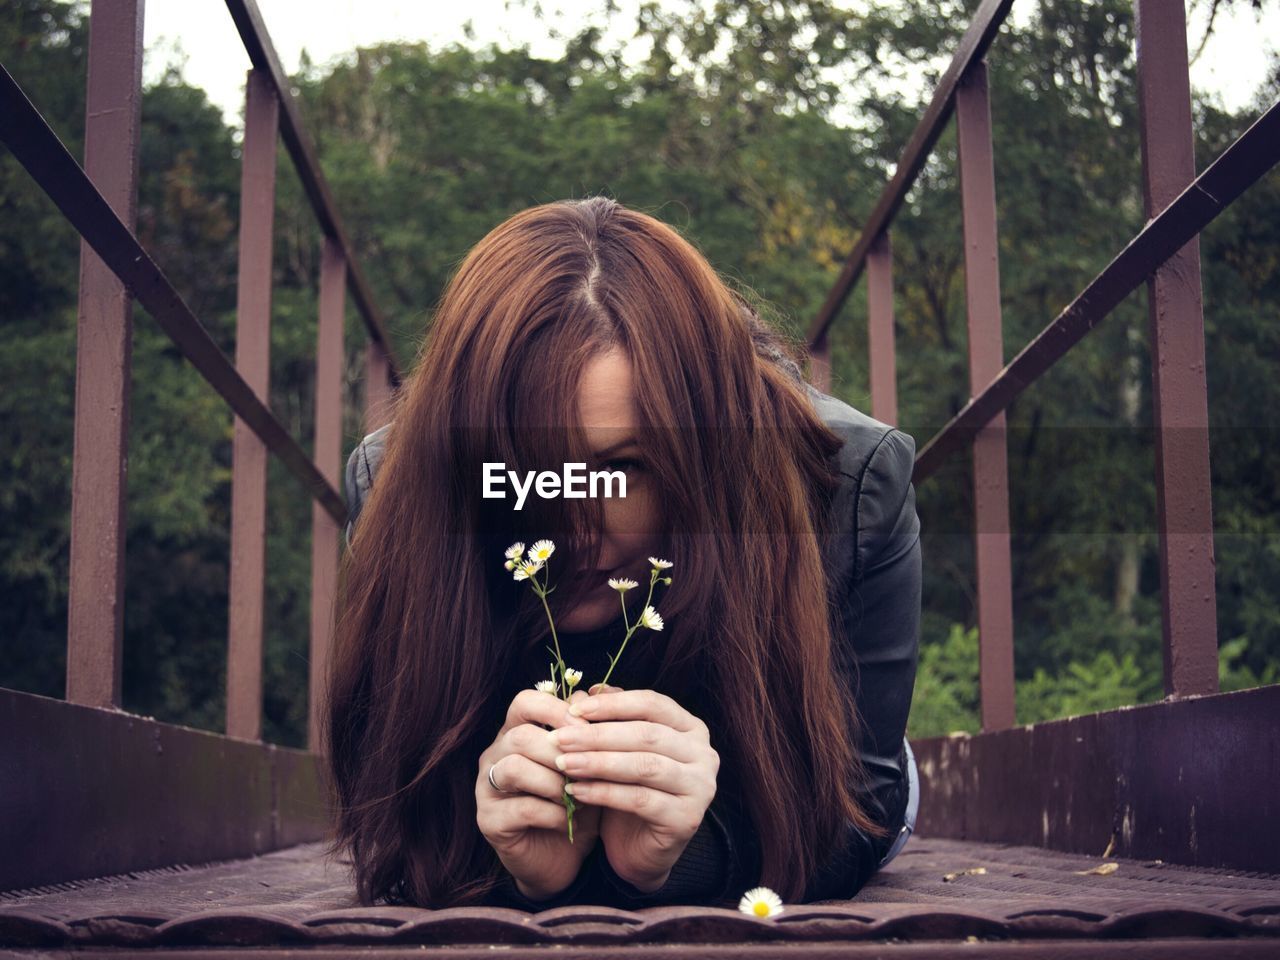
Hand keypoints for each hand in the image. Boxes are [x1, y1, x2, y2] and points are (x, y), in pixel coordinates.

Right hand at [476, 687, 602, 900]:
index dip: (557, 710)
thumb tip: (593, 695)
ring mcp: (486, 788)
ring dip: (554, 781)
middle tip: (589, 768)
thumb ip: (586, 732)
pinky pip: (520, 806)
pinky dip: (551, 812)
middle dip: (561, 751)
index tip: (588, 727)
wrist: (564, 859)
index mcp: (516, 732)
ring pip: (514, 767)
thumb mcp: (589, 765)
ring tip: (577, 795)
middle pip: (521, 735)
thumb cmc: (576, 803)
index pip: (525, 701)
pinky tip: (567, 819)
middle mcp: (495, 755)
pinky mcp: (489, 820)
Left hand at [551, 684, 718, 892]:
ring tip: (564, 763)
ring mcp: (700, 787)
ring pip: (644, 765)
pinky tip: (575, 791)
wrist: (639, 850)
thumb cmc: (629, 790)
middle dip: (598, 734)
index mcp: (691, 728)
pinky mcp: (687, 818)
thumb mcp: (618, 751)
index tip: (574, 709)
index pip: (653, 704)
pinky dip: (604, 792)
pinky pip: (639, 799)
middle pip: (647, 734)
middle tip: (559, 738)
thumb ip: (608, 720)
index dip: (613, 704)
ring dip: (598, 762)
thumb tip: (585, 691)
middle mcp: (704, 754)